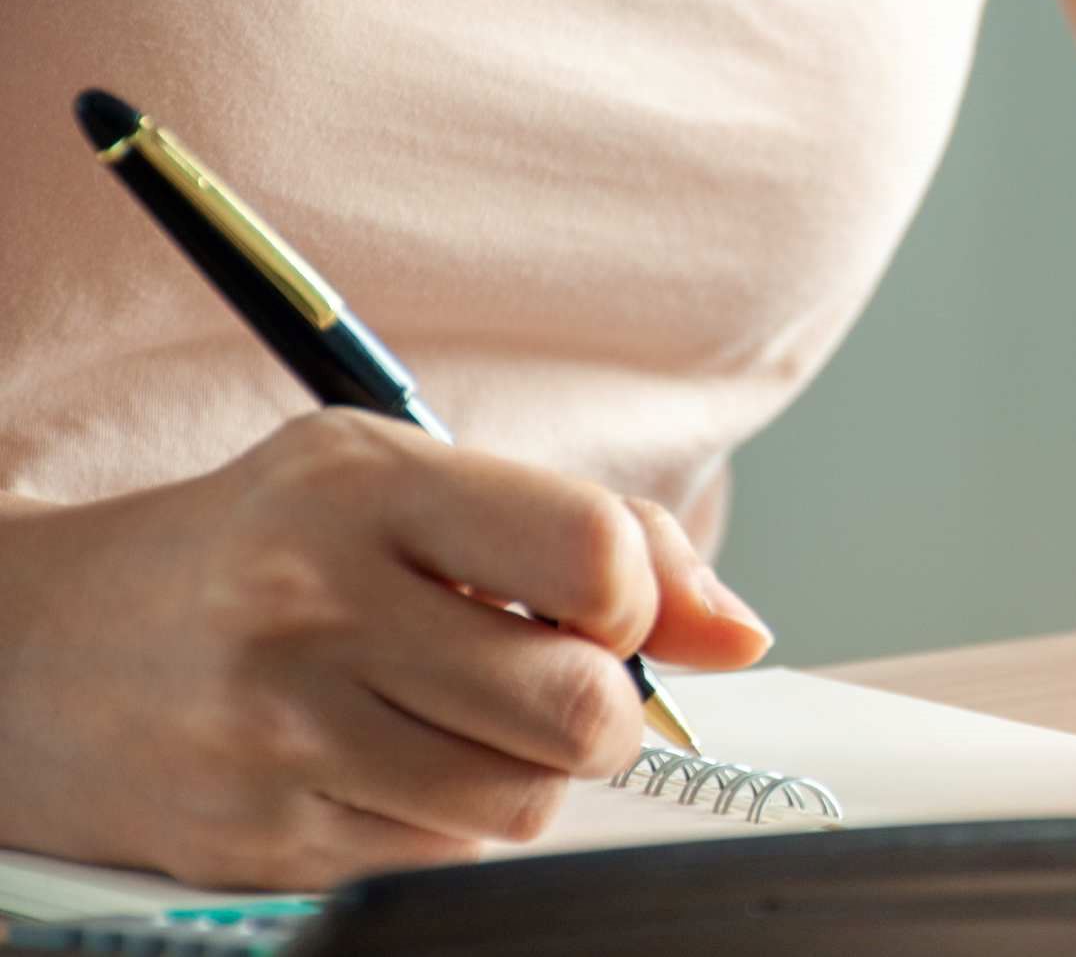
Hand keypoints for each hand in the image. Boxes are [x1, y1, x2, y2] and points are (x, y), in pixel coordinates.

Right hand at [0, 410, 769, 888]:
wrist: (39, 646)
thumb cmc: (264, 546)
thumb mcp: (409, 482)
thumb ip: (600, 535)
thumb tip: (741, 637)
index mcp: (363, 487)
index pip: (594, 554)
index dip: (639, 596)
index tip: (604, 603)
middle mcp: (314, 606)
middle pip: (581, 707)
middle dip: (605, 709)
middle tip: (559, 684)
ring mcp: (279, 734)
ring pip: (526, 802)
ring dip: (532, 773)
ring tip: (464, 718)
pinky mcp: (261, 841)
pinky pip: (446, 859)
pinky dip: (454, 821)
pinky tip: (392, 764)